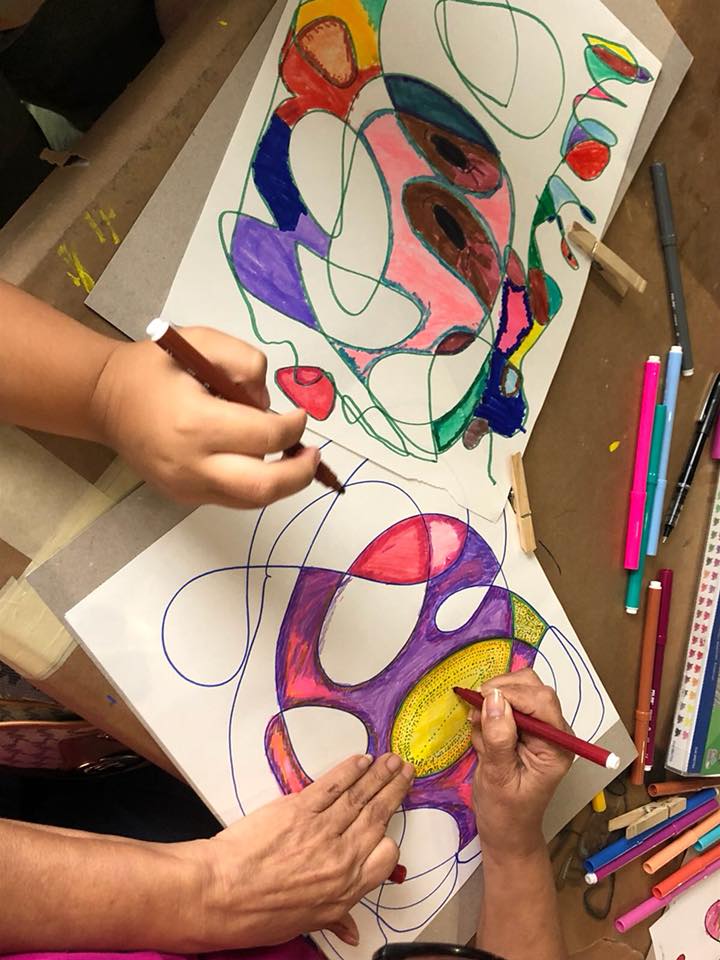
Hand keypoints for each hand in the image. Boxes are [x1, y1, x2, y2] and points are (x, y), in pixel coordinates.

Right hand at [90, 327, 319, 507]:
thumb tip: (269, 406)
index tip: (300, 415)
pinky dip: (255, 484)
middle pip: (264, 486)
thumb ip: (246, 363)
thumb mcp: (202, 342)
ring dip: (281, 482)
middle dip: (300, 473)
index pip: (265, 436)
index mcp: (196, 422)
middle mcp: (191, 463)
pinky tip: (260, 463)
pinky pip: (233, 499)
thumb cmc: (154, 367)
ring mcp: (186, 487)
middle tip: (313, 455)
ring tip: (293, 459)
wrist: (104, 399)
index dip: (294, 427)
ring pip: (252, 500)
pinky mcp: (183, 497)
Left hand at [185, 753, 413, 949]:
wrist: (219, 894)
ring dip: (379, 774)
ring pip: (360, 796)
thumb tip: (352, 933)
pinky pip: (333, 785)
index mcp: (345, 889)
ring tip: (392, 760)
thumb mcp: (304, 924)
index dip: (389, 839)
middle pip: (377, 816)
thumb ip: (335, 919)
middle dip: (394, 791)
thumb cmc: (256, 914)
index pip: (385, 856)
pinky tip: (361, 760)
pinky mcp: (299, 809)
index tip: (390, 825)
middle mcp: (340, 858)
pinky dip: (350, 770)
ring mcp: (321, 830)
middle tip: (406, 772)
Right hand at [470, 669, 571, 859]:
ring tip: (479, 732)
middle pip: (533, 688)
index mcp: (556, 747)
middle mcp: (553, 733)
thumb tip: (494, 699)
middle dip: (501, 692)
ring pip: (519, 690)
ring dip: (493, 703)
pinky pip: (507, 704)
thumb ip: (498, 738)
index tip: (482, 699)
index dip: (512, 693)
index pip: (542, 701)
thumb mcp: (498, 778)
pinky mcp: (524, 729)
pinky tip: (483, 737)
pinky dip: (490, 712)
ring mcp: (539, 729)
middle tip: (476, 711)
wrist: (506, 832)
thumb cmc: (505, 813)